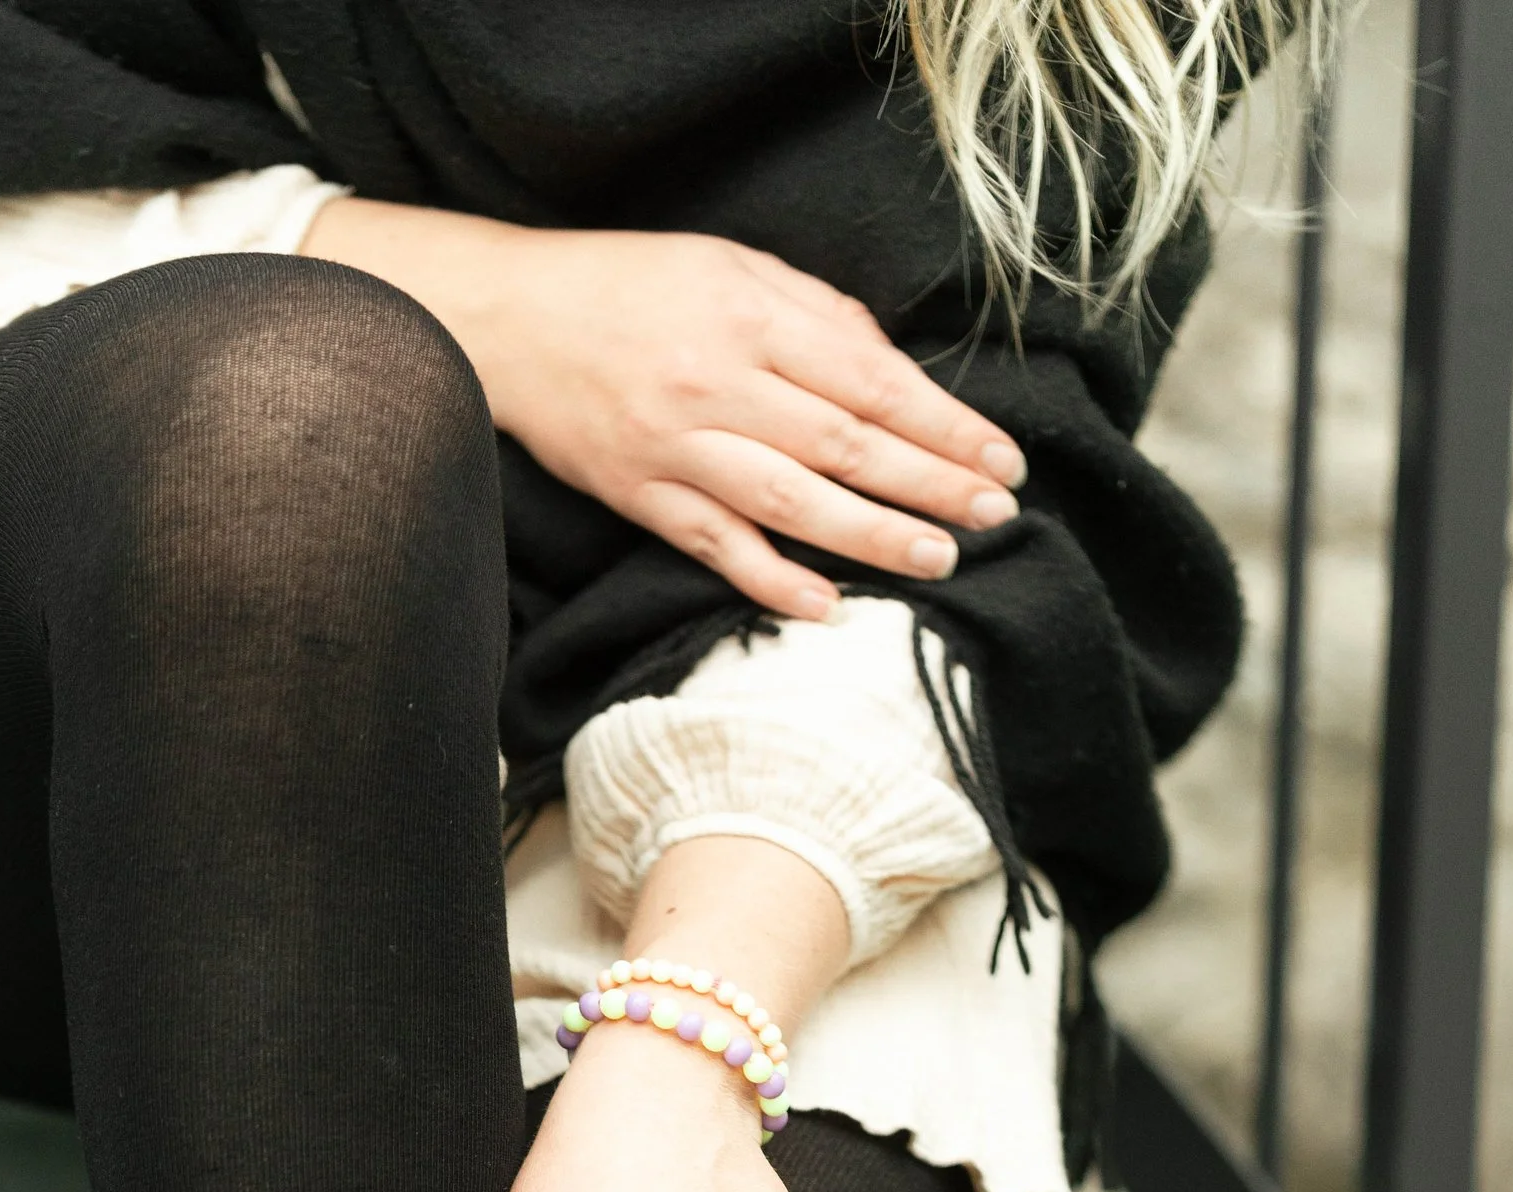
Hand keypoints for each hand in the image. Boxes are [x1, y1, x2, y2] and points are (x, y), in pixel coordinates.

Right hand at [306, 201, 1023, 624]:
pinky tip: (827, 605)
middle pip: (847, 445)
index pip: (871, 380)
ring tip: (938, 559)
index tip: (999, 458)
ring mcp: (679, 446)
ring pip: (793, 502)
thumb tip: (890, 368)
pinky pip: (717, 547)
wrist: (513, 318)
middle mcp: (720, 382)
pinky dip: (772, 579)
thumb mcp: (728, 265)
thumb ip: (813, 312)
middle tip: (996, 516)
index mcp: (752, 315)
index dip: (944, 425)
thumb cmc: (629, 286)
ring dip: (872, 538)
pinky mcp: (642, 495)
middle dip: (932, 485)